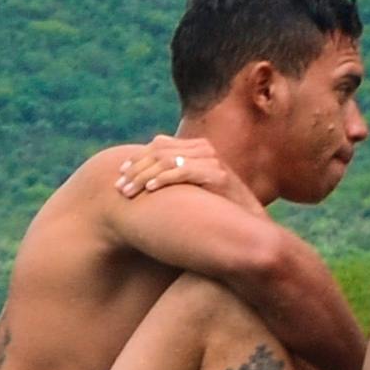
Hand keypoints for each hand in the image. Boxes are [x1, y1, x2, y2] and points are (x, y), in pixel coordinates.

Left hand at [108, 133, 243, 203]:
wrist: (250, 224)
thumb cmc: (217, 210)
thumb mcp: (192, 190)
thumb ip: (174, 179)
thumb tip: (143, 181)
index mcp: (196, 149)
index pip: (159, 145)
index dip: (136, 159)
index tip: (119, 175)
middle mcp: (204, 150)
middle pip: (159, 151)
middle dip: (135, 170)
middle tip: (119, 188)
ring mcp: (212, 160)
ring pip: (166, 160)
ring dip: (142, 176)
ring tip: (128, 192)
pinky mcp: (218, 174)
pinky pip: (183, 171)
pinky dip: (163, 179)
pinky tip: (149, 190)